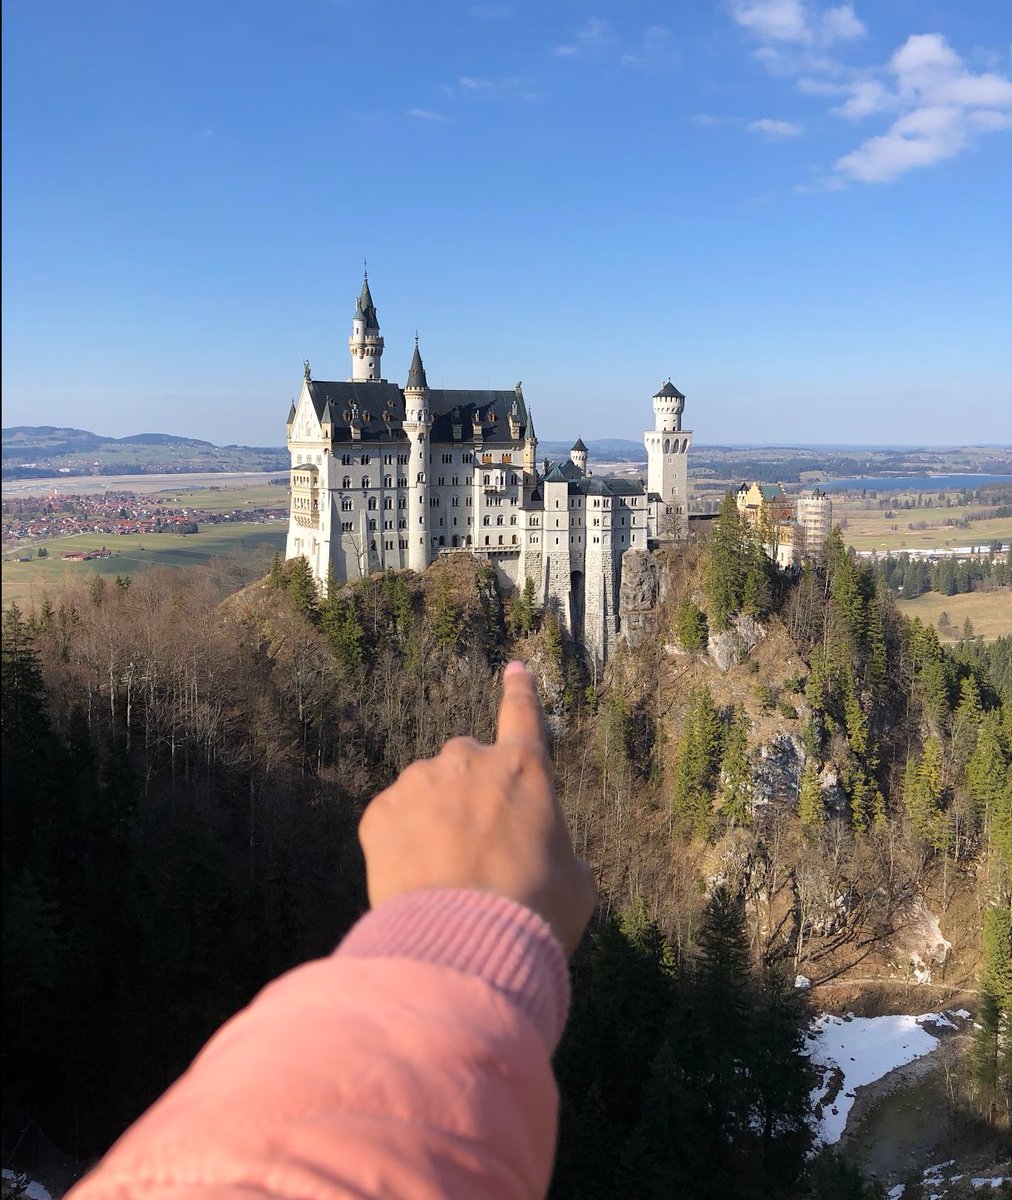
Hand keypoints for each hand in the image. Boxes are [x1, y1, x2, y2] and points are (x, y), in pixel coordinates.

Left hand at [358, 661, 596, 953]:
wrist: (463, 943)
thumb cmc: (533, 912)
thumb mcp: (576, 884)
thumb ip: (564, 855)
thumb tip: (557, 861)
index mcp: (525, 769)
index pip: (523, 714)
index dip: (520, 691)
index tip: (514, 669)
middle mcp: (470, 761)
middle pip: (467, 759)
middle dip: (470, 791)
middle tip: (476, 847)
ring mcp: (420, 782)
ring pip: (426, 790)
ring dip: (434, 818)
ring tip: (445, 876)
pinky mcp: (380, 812)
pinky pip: (392, 819)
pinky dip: (402, 842)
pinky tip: (417, 880)